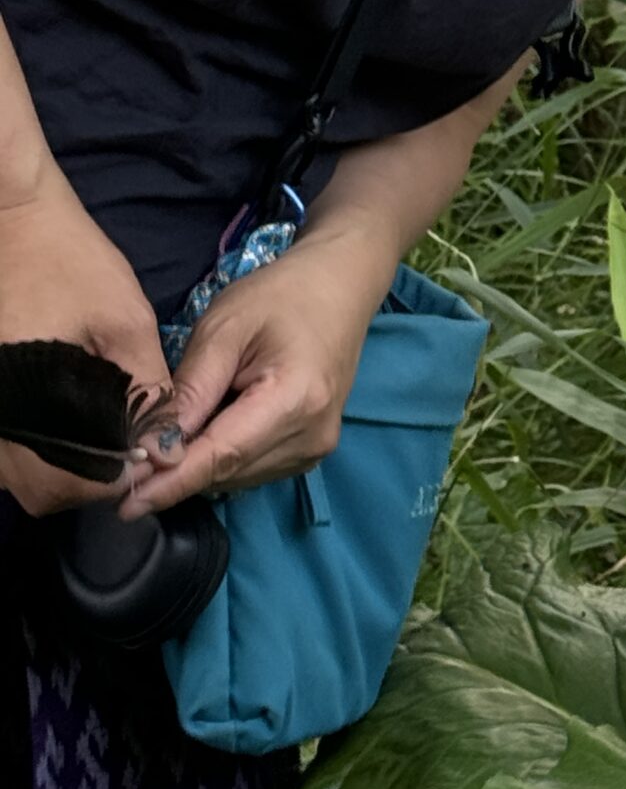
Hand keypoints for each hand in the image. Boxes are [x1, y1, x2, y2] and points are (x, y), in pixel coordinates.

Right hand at [0, 175, 171, 515]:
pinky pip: (10, 454)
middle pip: (44, 491)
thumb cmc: (68, 264)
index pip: (75, 483)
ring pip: (24, 478)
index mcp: (29, 408)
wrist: (10, 222)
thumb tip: (167, 447)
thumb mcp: (124, 322)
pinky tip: (72, 418)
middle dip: (93, 478)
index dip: (120, 475)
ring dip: (67, 468)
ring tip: (108, 429)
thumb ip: (147, 390)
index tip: (150, 454)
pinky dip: (42, 450)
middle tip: (132, 444)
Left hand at [121, 219, 395, 520]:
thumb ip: (189, 390)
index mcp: (294, 399)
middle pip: (226, 472)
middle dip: (176, 470)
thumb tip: (150, 449)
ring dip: (199, 462)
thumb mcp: (224, 327)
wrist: (339, 284)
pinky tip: (212, 423)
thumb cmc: (280, 294)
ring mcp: (315, 447)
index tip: (123, 504)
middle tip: (130, 455)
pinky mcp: (311, 449)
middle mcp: (311, 435)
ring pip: (235, 476)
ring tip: (181, 423)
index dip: (169, 483)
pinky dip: (222, 456)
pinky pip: (251, 469)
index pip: (220, 456)